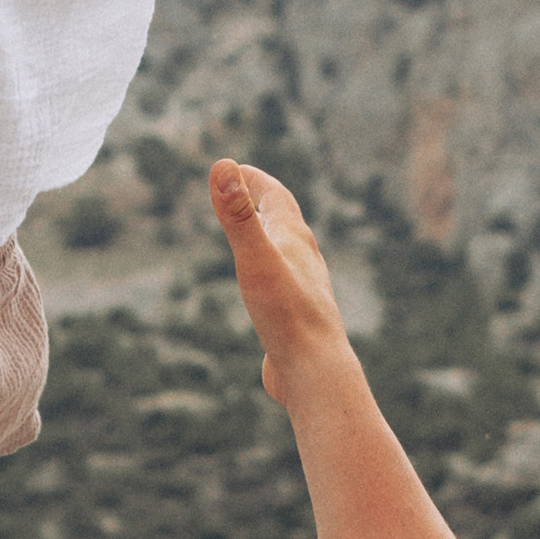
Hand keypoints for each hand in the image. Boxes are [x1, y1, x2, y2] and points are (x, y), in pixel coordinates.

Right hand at [209, 160, 353, 413]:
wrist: (316, 373)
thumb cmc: (287, 316)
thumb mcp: (255, 260)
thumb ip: (238, 215)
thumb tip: (222, 166)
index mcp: (295, 241)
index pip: (277, 198)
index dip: (255, 180)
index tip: (236, 167)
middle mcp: (304, 262)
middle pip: (286, 223)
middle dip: (263, 203)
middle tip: (243, 192)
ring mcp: (303, 292)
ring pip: (288, 255)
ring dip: (271, 239)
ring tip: (256, 237)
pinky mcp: (298, 320)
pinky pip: (285, 288)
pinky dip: (271, 274)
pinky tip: (266, 292)